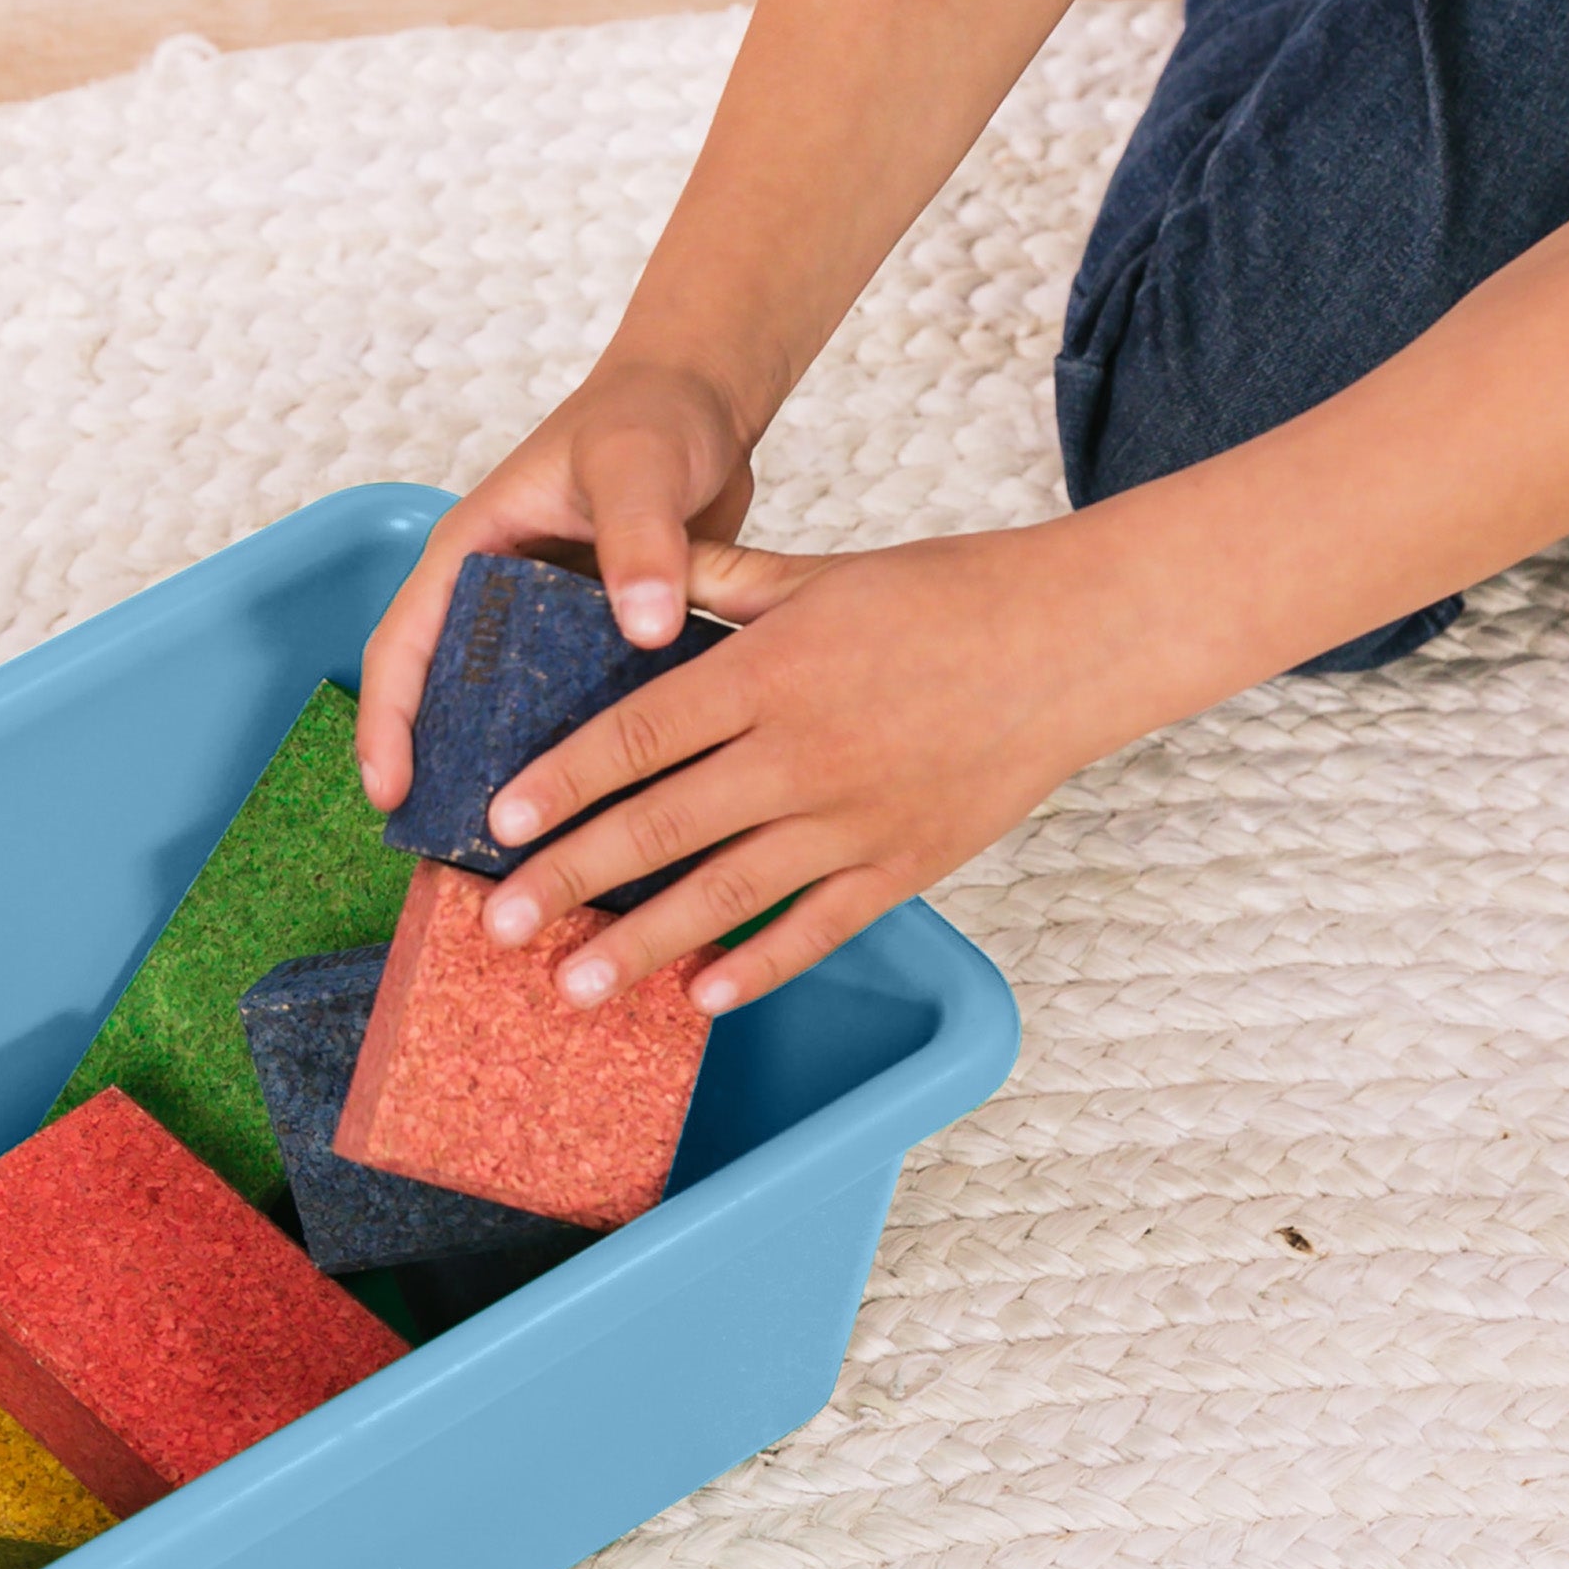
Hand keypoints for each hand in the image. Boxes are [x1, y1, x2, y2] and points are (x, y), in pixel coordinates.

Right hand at [354, 357, 758, 812]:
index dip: (387, 724)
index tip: (391, 793)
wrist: (705, 403)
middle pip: (448, 699)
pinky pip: (580, 715)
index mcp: (473, 552)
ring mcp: (550, 627)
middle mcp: (500, 597)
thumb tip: (644, 627)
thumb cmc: (652, 414)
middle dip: (444, 775)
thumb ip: (640, 539)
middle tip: (456, 853)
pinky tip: (612, 820)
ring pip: (514, 717)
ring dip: (514, 779)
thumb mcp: (637, 467)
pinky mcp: (601, 645)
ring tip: (529, 859)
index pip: (404, 647)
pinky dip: (584, 763)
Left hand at [475, 522, 1137, 1015]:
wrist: (1071, 643)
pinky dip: (757, 968)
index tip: (497, 822)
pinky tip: (701, 997)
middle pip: (660, 827)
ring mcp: (853, 820)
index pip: (638, 735)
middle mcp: (801, 753)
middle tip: (498, 925)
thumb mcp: (816, 571)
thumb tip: (630, 578)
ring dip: (640, 947)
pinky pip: (815, 929)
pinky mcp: (903, 865)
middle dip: (569, 881)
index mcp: (770, 671)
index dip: (562, 782)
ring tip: (574, 986)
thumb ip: (718, 580)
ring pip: (725, 897)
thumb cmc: (943, 595)